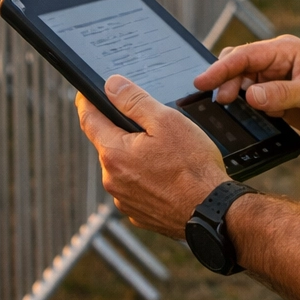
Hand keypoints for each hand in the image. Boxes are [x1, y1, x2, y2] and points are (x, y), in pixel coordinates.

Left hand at [75, 75, 229, 237]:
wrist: (212, 210)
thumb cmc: (193, 167)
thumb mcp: (166, 121)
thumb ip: (134, 100)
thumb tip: (111, 85)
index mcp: (115, 153)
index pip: (88, 120)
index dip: (86, 102)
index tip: (87, 93)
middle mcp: (112, 179)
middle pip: (108, 144)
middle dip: (122, 131)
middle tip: (150, 126)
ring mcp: (124, 200)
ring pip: (123, 167)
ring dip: (135, 157)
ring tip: (166, 155)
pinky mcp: (138, 213)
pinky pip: (135, 188)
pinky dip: (145, 178)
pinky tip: (167, 176)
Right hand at [193, 36, 299, 143]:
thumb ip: (282, 94)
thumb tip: (252, 95)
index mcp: (285, 51)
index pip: (245, 56)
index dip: (221, 68)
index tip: (201, 81)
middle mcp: (277, 62)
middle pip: (238, 66)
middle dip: (224, 81)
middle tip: (220, 102)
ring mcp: (275, 80)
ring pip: (242, 82)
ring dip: (234, 94)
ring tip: (229, 110)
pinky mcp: (277, 97)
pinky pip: (252, 98)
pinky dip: (244, 106)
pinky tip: (241, 116)